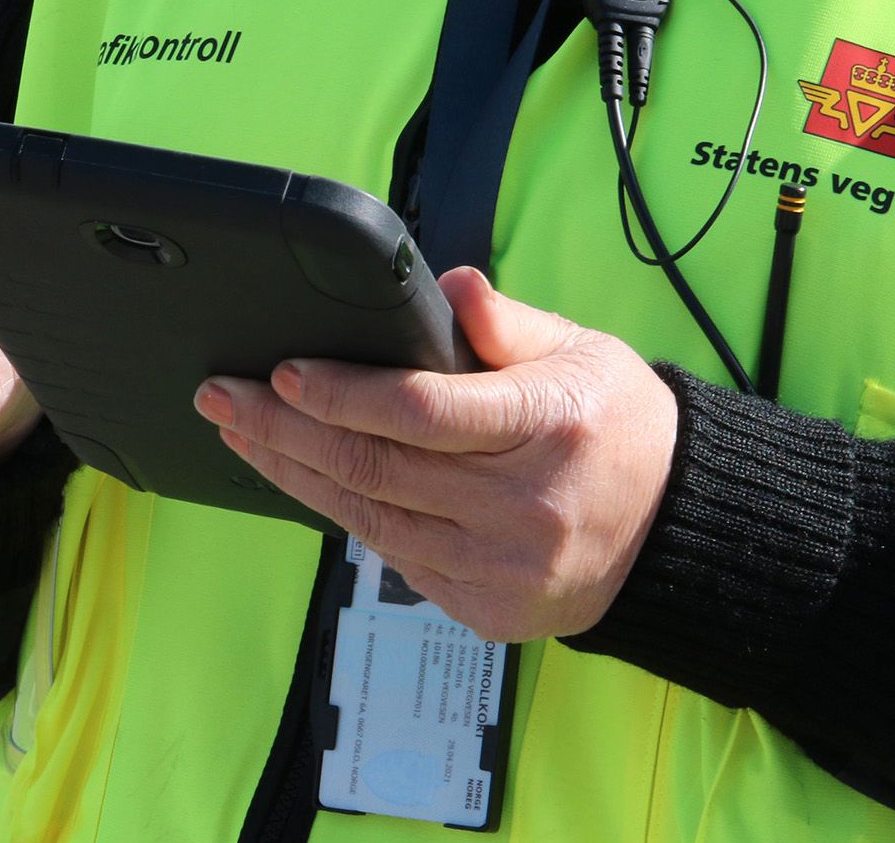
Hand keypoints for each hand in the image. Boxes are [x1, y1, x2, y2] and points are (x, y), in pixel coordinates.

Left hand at [193, 267, 677, 642]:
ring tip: (242, 435)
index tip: (283, 371)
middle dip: (283, 428)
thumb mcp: (581, 352)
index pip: (421, 410)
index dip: (341, 393)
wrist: (672, 529)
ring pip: (370, 518)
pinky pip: (394, 558)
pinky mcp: (486, 608)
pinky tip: (304, 480)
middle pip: (377, 467)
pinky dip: (344, 516)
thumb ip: (507, 323)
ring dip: (293, 474)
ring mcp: (502, 567)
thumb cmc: (618, 427)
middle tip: (222, 396)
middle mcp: (523, 506)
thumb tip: (449, 287)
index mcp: (549, 426)